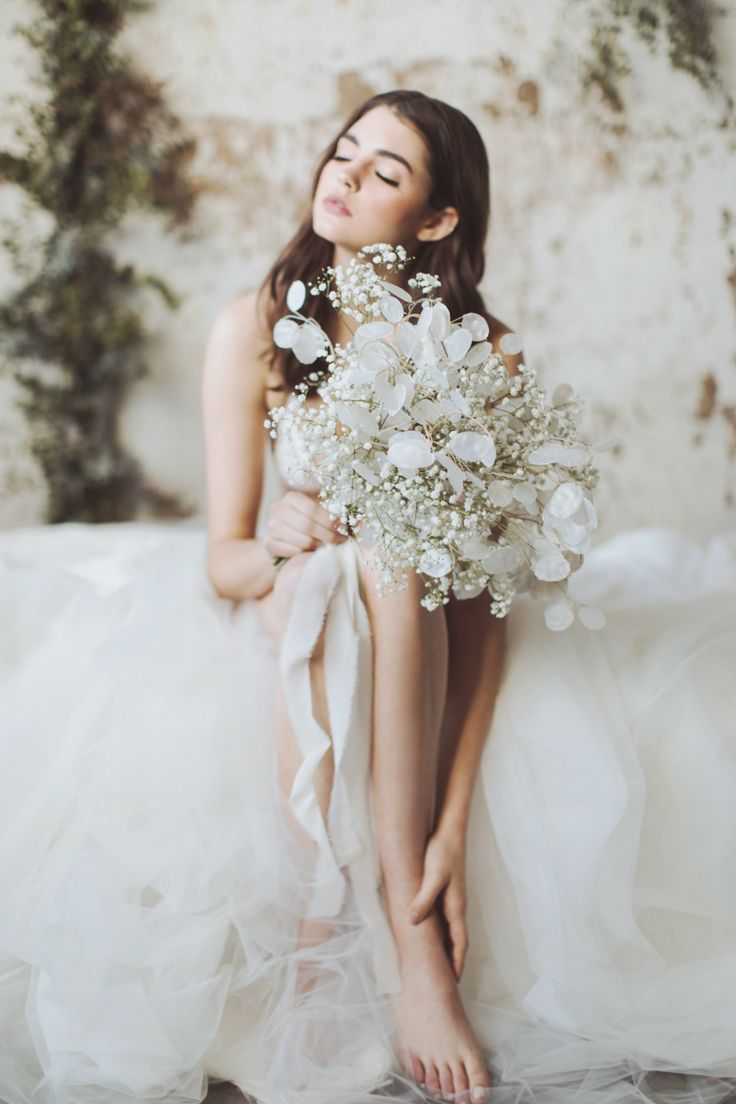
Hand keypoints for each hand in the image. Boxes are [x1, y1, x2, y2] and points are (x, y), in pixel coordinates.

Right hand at [263, 489, 346, 560]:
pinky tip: (313, 551)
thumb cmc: (305, 520)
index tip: (344, 527)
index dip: (329, 519)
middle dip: (328, 535)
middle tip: (341, 540)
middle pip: (307, 525)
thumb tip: (355, 517)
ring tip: (329, 546)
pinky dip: (306, 552)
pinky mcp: (268, 543)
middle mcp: (277, 509)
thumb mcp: (316, 511)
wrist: (282, 535)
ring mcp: (271, 527)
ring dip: (320, 545)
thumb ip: (331, 511)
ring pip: (302, 541)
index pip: (311, 508)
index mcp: (291, 497)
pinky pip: (293, 551)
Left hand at [408, 829, 467, 979]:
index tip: (454, 982)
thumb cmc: (443, 852)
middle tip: (444, 981)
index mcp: (456, 907)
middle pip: (456, 940)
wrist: (450, 831)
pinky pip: (443, 919)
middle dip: (452, 960)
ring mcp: (452, 899)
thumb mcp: (432, 876)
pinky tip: (429, 933)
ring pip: (450, 930)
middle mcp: (456, 906)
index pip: (460, 943)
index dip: (457, 962)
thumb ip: (424, 899)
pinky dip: (440, 932)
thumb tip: (414, 922)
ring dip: (446, 948)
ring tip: (436, 964)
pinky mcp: (445, 891)